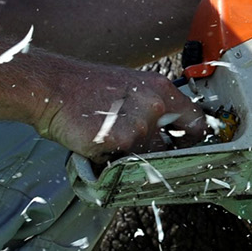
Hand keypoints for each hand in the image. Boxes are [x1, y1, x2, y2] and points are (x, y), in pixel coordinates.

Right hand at [35, 62, 208, 158]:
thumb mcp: (130, 87)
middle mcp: (154, 107)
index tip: (183, 145)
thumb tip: (169, 130)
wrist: (55, 87)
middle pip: (168, 148)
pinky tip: (95, 140)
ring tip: (106, 134)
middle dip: (152, 151)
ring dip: (127, 154)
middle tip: (132, 145)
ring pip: (142, 157)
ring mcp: (137, 126)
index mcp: (161, 90)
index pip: (196, 123)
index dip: (191, 139)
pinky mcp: (118, 142)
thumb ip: (153, 107)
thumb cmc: (87, 87)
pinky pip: (120, 162)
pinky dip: (109, 159)